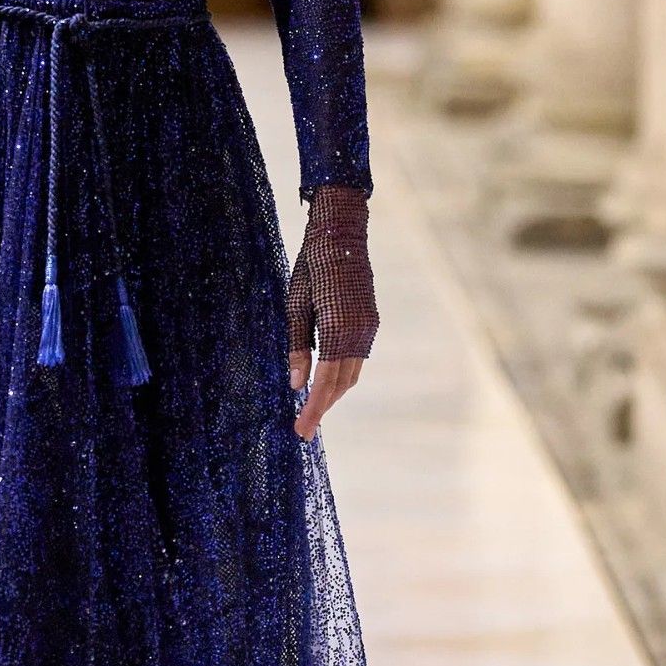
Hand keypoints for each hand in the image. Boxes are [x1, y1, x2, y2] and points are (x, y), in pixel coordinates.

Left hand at [287, 184, 377, 439]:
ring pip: (352, 373)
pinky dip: (342, 374)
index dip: (313, 411)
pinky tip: (326, 379)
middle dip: (323, 407)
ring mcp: (368, 328)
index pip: (325, 384)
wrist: (342, 233)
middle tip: (303, 427)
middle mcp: (359, 334)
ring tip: (312, 408)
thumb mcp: (295, 307)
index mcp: (338, 331)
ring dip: (333, 393)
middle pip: (342, 384)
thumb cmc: (311, 267)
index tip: (301, 431)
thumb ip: (297, 348)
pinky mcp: (370, 321)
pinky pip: (357, 358)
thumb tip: (296, 385)